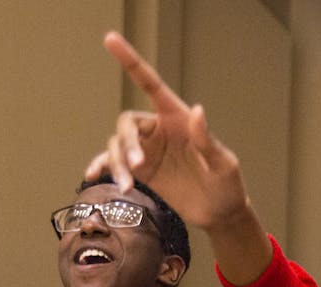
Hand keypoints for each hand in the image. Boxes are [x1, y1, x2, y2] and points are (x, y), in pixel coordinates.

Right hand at [86, 34, 247, 226]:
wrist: (220, 214)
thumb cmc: (227, 185)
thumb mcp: (223, 164)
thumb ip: (207, 140)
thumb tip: (197, 111)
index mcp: (177, 118)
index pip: (150, 83)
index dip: (130, 61)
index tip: (110, 38)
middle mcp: (159, 129)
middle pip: (127, 124)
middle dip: (127, 143)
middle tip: (137, 167)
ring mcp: (147, 150)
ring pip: (117, 146)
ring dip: (117, 164)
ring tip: (127, 187)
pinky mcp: (141, 171)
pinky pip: (113, 162)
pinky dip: (102, 166)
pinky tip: (93, 174)